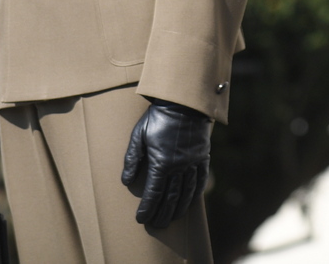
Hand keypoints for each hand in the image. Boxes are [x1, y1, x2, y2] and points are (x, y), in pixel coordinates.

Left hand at [121, 98, 211, 228]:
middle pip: (170, 197)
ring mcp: (193, 162)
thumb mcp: (138, 135)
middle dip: (162, 213)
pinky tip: (190, 201)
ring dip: (179, 208)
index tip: (141, 219)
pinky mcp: (203, 156)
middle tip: (157, 225)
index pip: (153, 193)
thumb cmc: (158, 118)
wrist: (184, 103)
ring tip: (172, 218)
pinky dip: (195, 193)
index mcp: (161, 162)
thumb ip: (132, 159)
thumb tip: (125, 181)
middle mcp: (179, 166)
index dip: (147, 208)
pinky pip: (200, 179)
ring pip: (186, 192)